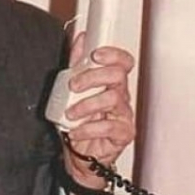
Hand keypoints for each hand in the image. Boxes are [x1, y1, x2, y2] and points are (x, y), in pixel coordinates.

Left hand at [62, 32, 135, 189]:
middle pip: (118, 76)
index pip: (123, 62)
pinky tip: (76, 131)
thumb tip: (81, 39)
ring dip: (86, 104)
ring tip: (71, 114)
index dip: (113, 54)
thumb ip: (77, 64)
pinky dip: (88, 128)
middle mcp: (121, 97)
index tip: (95, 55)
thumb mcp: (72, 89)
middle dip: (92, 77)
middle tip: (73, 85)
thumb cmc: (79, 121)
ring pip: (113, 99)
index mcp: (112, 83)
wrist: (79, 155)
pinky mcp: (123, 134)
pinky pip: (109, 126)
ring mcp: (124, 115)